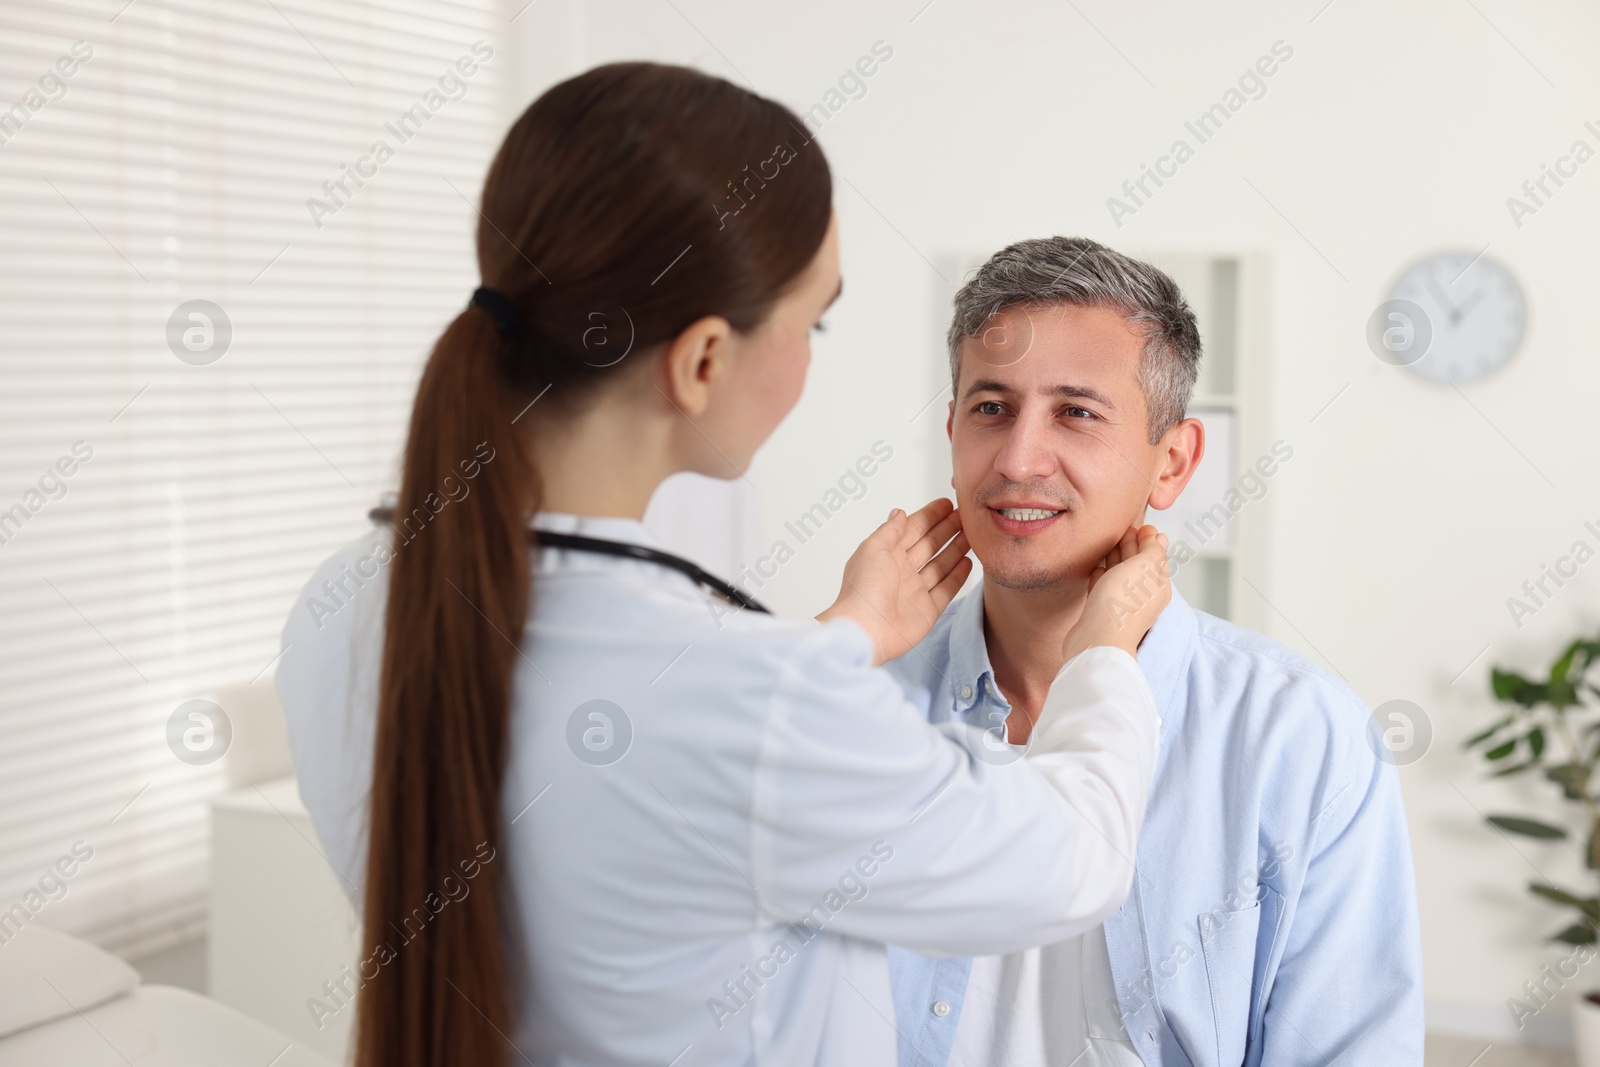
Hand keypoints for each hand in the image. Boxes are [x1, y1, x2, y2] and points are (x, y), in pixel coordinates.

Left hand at [816, 498, 973, 665]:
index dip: (929, 516)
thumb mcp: (873, 549)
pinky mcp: (927, 611)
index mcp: (886, 555)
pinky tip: (969, 562)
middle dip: (947, 529)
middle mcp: (901, 572)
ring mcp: (915, 592)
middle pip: (929, 545)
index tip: (948, 504)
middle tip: (967, 516)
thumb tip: (899, 512)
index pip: (912, 530)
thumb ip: (890, 530)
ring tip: (973, 535)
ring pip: (940, 565)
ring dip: (956, 549)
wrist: (866, 630)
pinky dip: (958, 576)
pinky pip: (946, 589)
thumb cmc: (864, 589)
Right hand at [1061, 524, 1170, 662]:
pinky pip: (1103, 587)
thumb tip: (1160, 537)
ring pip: (1119, 574)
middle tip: (1124, 527)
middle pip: (1138, 564)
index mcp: (1159, 586)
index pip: (1156, 556)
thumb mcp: (1145, 566)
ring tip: (1108, 542)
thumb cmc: (1123, 602)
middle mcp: (1143, 596)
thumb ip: (1153, 550)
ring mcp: (1121, 604)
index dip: (1149, 539)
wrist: (1098, 638)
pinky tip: (1096, 566)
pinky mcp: (1101, 611)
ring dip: (1115, 558)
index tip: (1140, 524)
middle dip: (1132, 545)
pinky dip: (1101, 575)